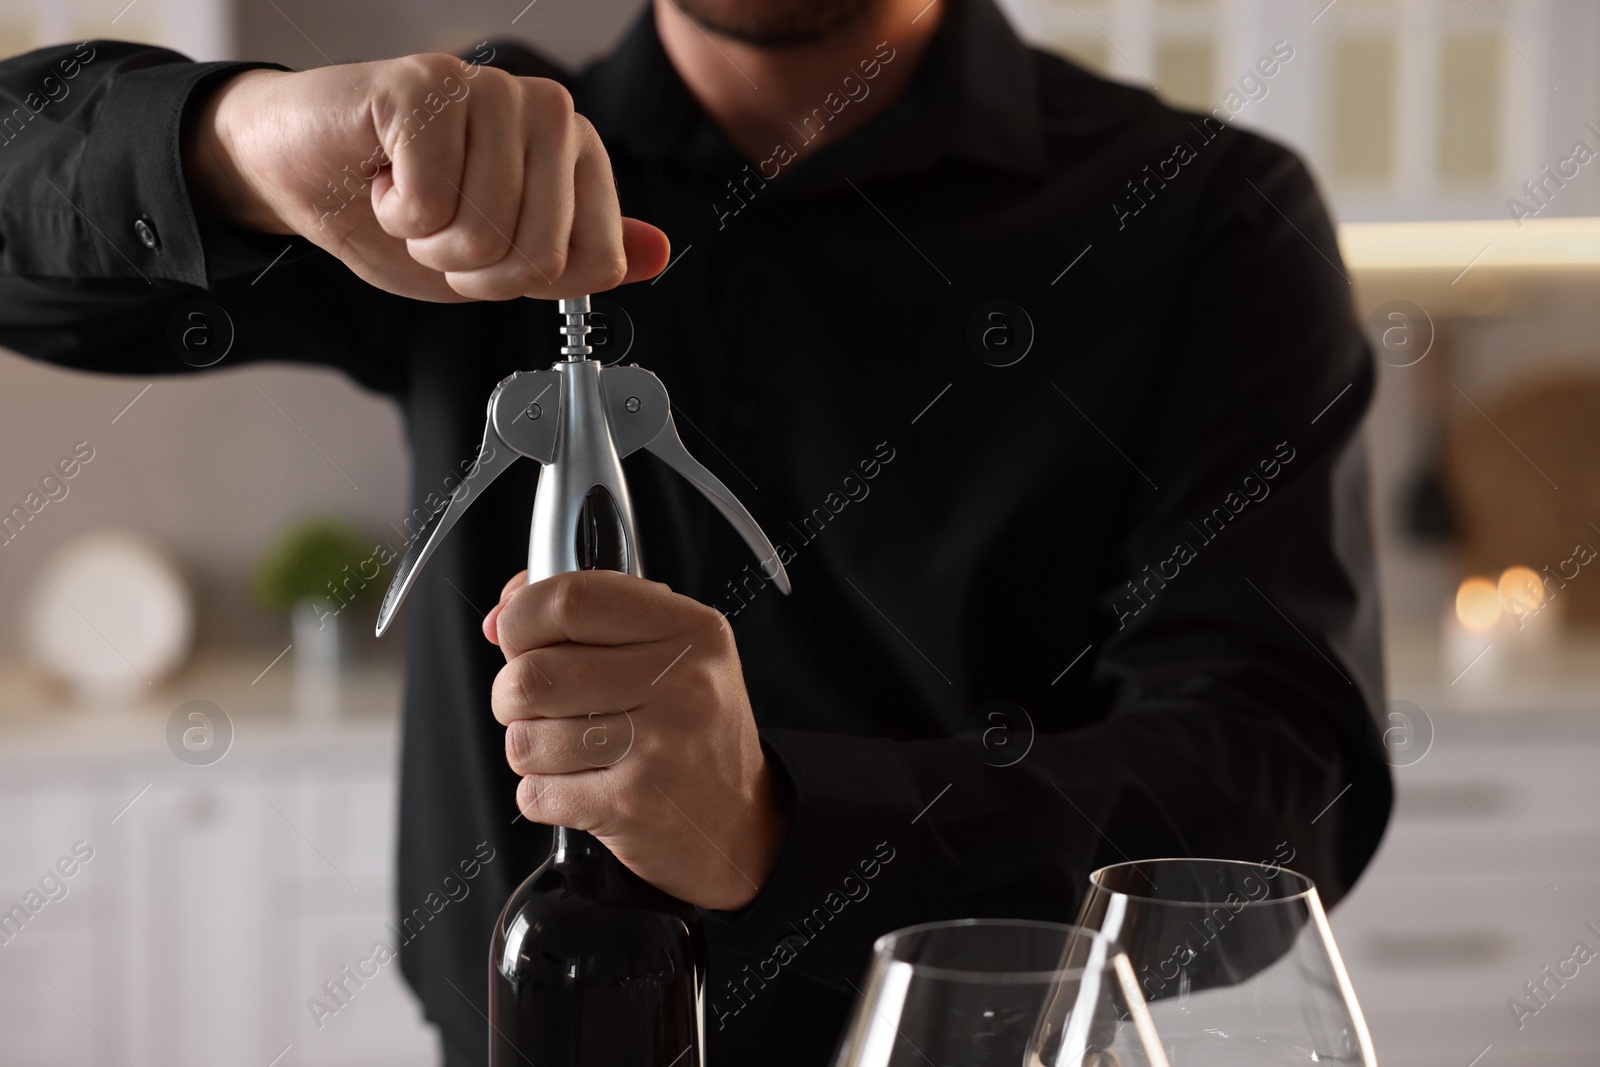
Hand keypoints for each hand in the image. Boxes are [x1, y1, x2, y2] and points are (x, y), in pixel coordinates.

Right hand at [183, 55, 670, 300]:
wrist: (298, 170)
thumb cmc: (398, 207)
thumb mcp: (499, 259)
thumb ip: (577, 259)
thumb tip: (656, 253)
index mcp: (576, 153)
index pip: (597, 261)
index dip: (525, 285)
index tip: (483, 253)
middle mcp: (547, 111)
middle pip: (541, 255)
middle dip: (470, 269)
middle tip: (434, 226)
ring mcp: (490, 89)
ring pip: (485, 231)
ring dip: (427, 239)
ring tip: (407, 195)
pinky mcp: (425, 84)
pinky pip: (431, 200)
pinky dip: (394, 211)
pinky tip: (381, 173)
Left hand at [484, 570, 788, 910]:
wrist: (742, 823)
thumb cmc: (692, 729)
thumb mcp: (670, 650)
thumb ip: (589, 615)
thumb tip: (502, 615)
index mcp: (691, 630)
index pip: (572, 600)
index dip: (523, 618)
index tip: (519, 637)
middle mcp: (681, 683)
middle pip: (533, 674)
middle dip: (512, 695)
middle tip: (538, 705)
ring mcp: (659, 747)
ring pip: (525, 737)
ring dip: (528, 747)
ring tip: (568, 749)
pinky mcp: (633, 805)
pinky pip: (536, 792)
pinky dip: (541, 793)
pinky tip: (580, 785)